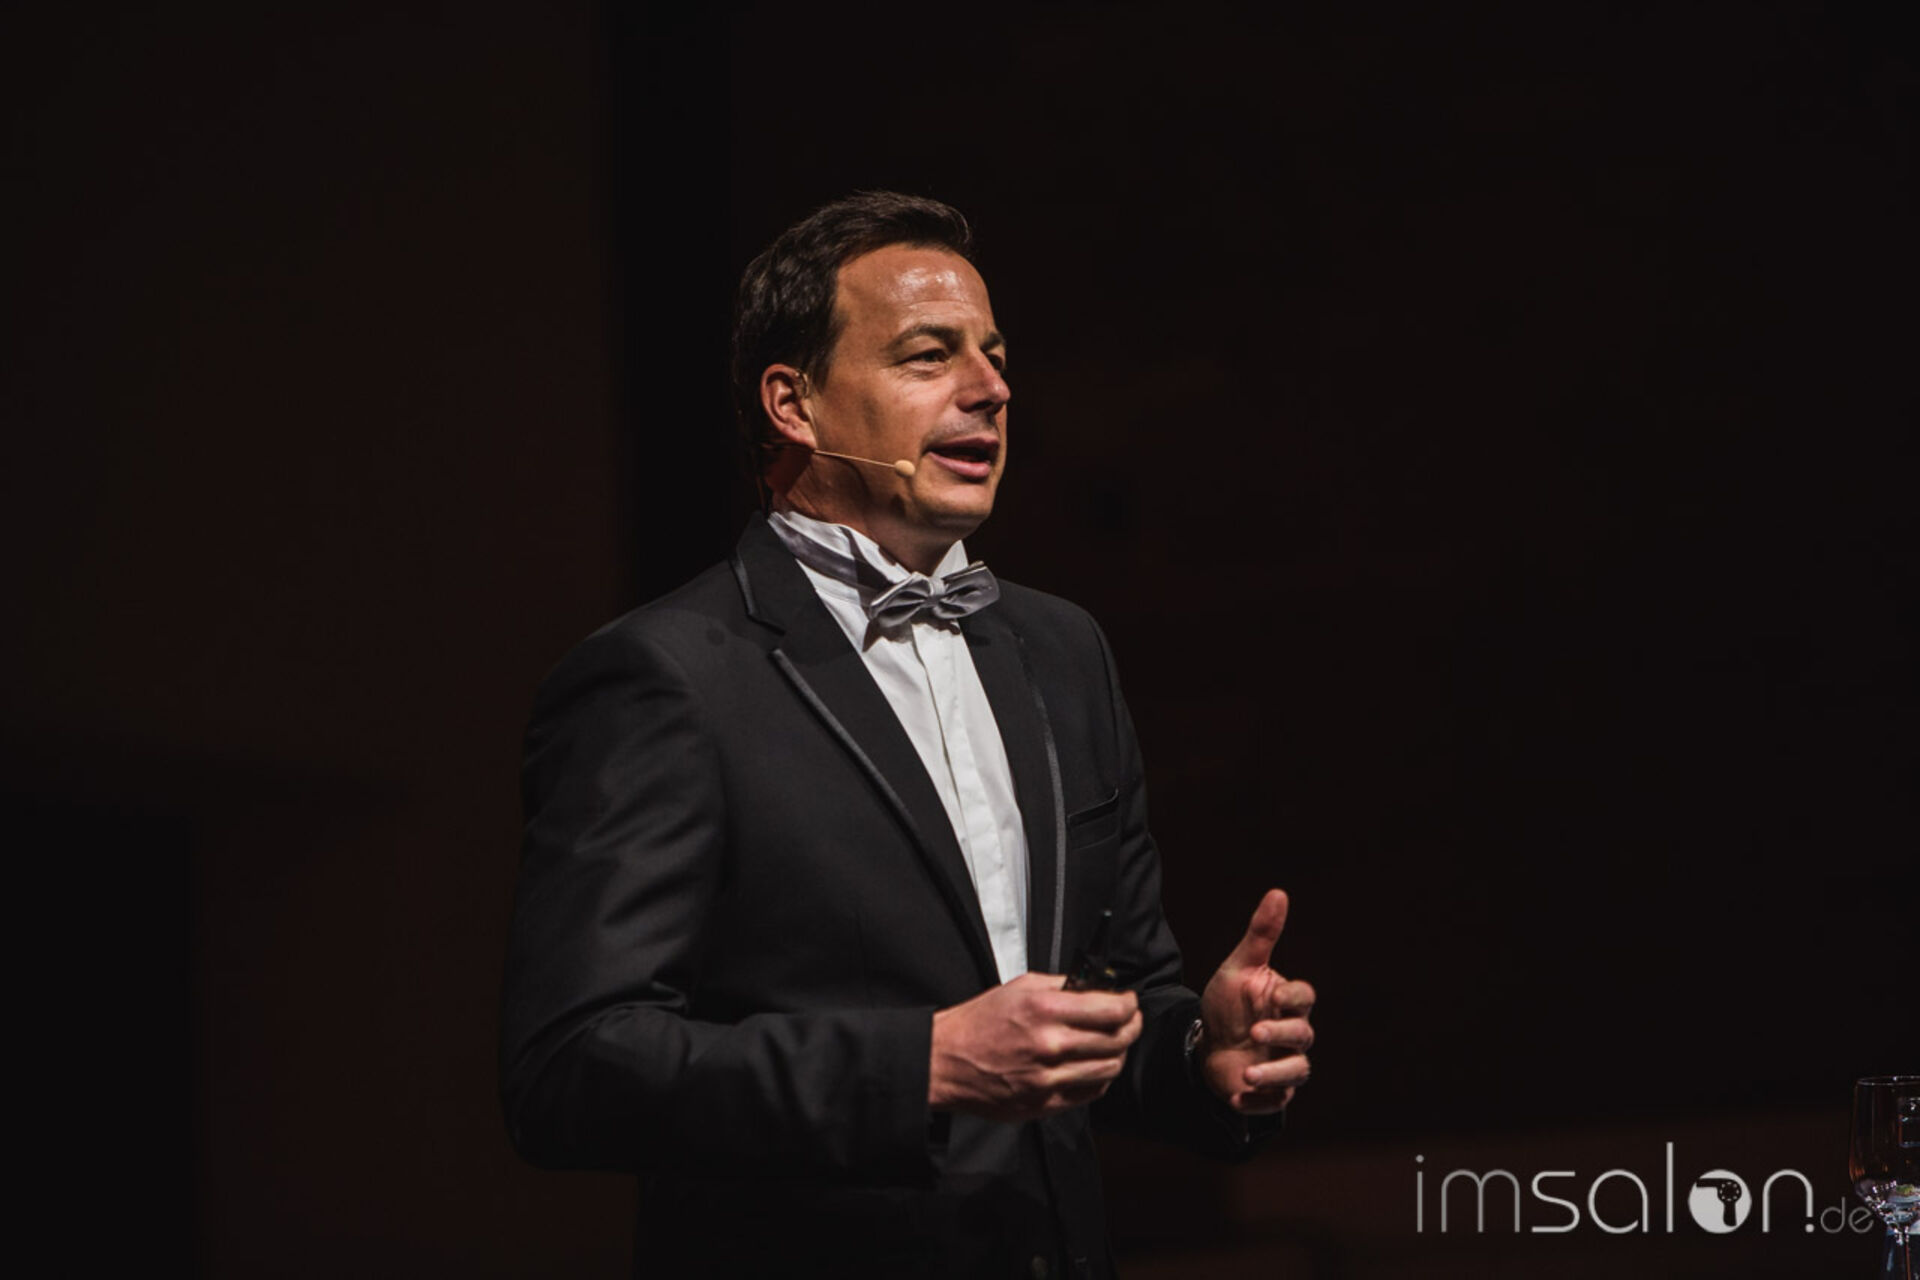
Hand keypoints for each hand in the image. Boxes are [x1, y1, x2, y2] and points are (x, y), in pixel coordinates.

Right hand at [928, 972, 1142, 1122]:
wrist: (946, 1060)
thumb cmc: (979, 1022)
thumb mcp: (1019, 987)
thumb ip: (1060, 986)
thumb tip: (1095, 987)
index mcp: (1044, 1010)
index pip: (1111, 1010)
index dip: (1129, 1005)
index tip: (1129, 1003)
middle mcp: (1050, 1045)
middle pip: (1116, 1040)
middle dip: (1131, 1027)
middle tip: (1130, 1021)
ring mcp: (1048, 1078)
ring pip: (1109, 1068)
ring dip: (1118, 1054)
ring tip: (1113, 1044)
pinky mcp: (1044, 1103)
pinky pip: (1089, 1092)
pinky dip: (1100, 1078)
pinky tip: (1094, 1065)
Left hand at [1197, 888, 1314, 1114]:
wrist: (1208, 1044)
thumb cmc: (1229, 1004)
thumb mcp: (1239, 967)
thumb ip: (1260, 934)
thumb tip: (1278, 892)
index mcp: (1286, 1001)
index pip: (1304, 997)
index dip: (1294, 997)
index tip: (1276, 995)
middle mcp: (1292, 1033)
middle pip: (1303, 1035)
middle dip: (1280, 1034)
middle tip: (1254, 1031)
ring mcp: (1284, 1063)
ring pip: (1296, 1071)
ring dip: (1272, 1074)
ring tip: (1246, 1075)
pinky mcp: (1273, 1091)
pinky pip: (1276, 1101)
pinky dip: (1258, 1102)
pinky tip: (1236, 1096)